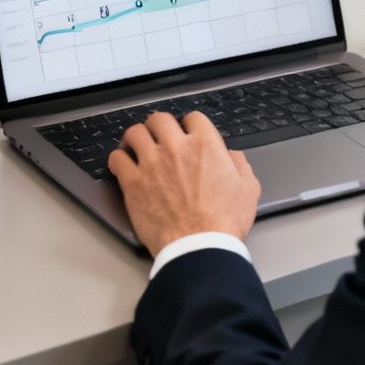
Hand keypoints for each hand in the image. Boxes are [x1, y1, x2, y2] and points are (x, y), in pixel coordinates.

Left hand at [109, 110, 260, 255]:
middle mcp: (176, 148)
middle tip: (159, 136)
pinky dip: (119, 159)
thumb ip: (239, 165)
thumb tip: (232, 157)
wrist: (199, 247)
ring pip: (135, 133)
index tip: (186, 132)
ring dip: (137, 137)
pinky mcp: (133, 182)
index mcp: (205, 145)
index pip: (193, 117)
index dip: (190, 124)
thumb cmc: (223, 223)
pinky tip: (123, 165)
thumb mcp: (247, 189)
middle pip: (159, 119)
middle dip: (159, 126)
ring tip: (137, 146)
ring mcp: (151, 163)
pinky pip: (117, 159)